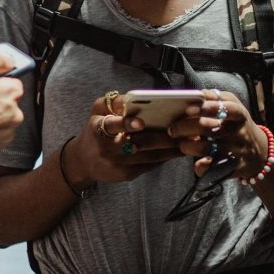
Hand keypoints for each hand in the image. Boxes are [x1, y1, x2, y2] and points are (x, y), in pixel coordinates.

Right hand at [62, 93, 181, 189]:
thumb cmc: (94, 130)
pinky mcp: (127, 175)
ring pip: (150, 156)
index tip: (141, 122)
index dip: (126, 124)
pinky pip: (151, 165)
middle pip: (139, 143)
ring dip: (171, 148)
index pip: (112, 126)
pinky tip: (179, 150)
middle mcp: (108, 149)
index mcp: (98, 129)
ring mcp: (119, 164)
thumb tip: (132, 98)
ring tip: (189, 139)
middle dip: (164, 136)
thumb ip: (113, 102)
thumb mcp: (97, 111)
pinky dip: (166, 157)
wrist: (83, 161)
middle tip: (184, 128)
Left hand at [168, 89, 271, 179]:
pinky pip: (211, 168)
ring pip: (206, 148)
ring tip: (181, 144)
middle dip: (185, 127)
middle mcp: (238, 132)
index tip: (187, 108)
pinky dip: (200, 166)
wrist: (260, 154)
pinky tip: (196, 163)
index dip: (205, 107)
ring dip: (188, 146)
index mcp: (238, 114)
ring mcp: (235, 151)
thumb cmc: (237, 124)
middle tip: (172, 128)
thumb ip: (214, 98)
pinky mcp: (231, 167)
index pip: (224, 107)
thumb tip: (193, 94)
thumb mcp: (233, 106)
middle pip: (208, 128)